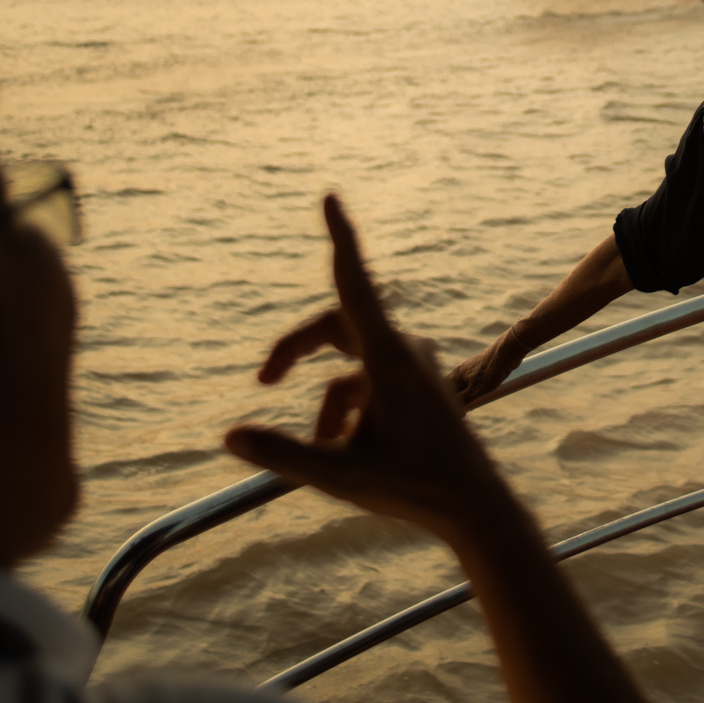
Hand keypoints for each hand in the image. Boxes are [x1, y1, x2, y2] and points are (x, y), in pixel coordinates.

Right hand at [226, 195, 507, 542]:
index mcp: (390, 359)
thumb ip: (282, 454)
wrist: (474, 505)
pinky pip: (365, 382)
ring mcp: (413, 363)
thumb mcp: (340, 476)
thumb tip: (229, 436)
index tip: (330, 197)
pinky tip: (347, 447)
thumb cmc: (415, 488)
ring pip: (348, 365)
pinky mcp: (416, 379)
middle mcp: (403, 350)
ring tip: (328, 449)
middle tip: (263, 379)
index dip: (340, 238)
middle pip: (333, 326)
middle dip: (296, 349)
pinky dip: (346, 410)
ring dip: (327, 402)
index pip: (354, 286)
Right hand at [449, 336, 526, 405]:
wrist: (507, 353)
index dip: (447, 401)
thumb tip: (454, 408)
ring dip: (468, 396)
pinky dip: (476, 391)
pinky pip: (475, 383)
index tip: (456, 412)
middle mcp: (462, 371)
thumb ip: (463, 399)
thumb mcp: (475, 390)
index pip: (444, 389)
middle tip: (465, 412)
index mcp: (457, 374)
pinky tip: (484, 395)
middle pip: (454, 389)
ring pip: (465, 386)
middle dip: (458, 401)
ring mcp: (472, 370)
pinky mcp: (482, 370)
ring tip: (475, 404)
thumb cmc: (490, 371)